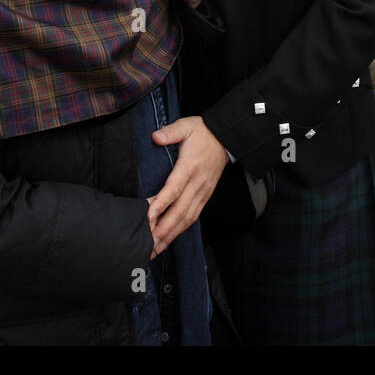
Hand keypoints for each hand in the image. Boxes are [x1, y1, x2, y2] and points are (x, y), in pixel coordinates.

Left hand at [146, 117, 227, 253]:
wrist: (226, 139)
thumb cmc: (203, 133)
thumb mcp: (186, 125)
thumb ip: (171, 131)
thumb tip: (156, 137)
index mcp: (190, 166)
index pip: (174, 188)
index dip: (161, 203)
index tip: (149, 216)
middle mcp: (198, 183)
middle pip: (180, 209)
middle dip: (164, 228)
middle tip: (149, 243)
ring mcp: (203, 192)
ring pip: (188, 217)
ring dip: (172, 234)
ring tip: (156, 248)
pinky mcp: (205, 196)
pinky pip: (194, 216)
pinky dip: (181, 229)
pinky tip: (169, 239)